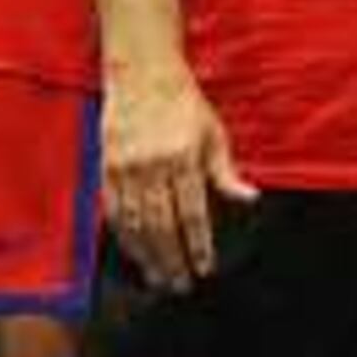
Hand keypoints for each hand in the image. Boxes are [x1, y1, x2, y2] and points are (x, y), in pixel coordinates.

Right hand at [100, 62, 256, 293]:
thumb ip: (226, 171)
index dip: (197, 245)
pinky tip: (131, 250)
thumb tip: (249, 198)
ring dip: (146, 254)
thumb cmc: (183, 101)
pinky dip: (122, 233)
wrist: (141, 71)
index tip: (203, 268)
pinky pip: (112, 208)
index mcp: (184, 158)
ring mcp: (126, 167)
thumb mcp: (214, 133)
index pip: (191, 214)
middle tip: (178, 285)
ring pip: (135, 222)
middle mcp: (153, 166)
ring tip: (156, 277)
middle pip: (161, 225)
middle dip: (171, 260)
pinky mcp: (106, 164)